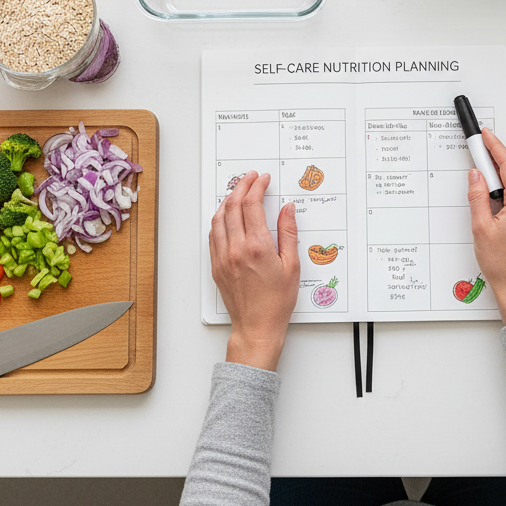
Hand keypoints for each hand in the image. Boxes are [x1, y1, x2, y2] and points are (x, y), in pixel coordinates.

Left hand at [210, 171, 299, 370]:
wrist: (257, 327)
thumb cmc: (276, 302)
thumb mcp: (292, 265)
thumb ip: (288, 233)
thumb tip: (287, 210)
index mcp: (257, 246)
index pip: (252, 204)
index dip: (257, 186)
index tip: (263, 179)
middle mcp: (236, 249)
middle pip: (233, 205)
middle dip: (242, 186)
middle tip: (251, 178)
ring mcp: (223, 257)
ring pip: (219, 217)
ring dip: (228, 200)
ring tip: (238, 192)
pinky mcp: (216, 266)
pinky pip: (213, 234)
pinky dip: (219, 219)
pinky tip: (226, 216)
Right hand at [467, 128, 505, 324]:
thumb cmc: (502, 264)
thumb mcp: (481, 227)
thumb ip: (477, 196)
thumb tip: (476, 175)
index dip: (494, 146)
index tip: (485, 136)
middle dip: (496, 156)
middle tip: (479, 147)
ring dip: (501, 171)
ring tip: (482, 169)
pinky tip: (494, 188)